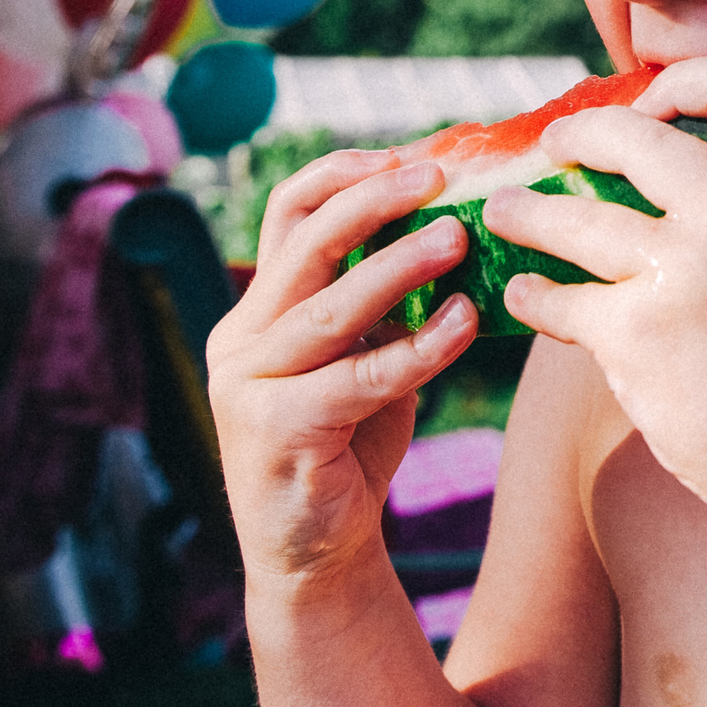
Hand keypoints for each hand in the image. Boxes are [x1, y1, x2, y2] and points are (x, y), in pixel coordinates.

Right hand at [207, 149, 479, 590]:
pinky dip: (417, 347)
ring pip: (330, 308)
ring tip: (458, 237)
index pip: (287, 215)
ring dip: (399, 265)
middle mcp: (242, 337)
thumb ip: (381, 302)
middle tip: (437, 176)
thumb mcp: (361, 356)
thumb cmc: (348, 442)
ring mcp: (250, 385)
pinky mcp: (277, 431)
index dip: (343, 175)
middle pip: (304, 246)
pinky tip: (465, 321)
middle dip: (372, 201)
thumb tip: (452, 225)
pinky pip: (358, 378)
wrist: (316, 553)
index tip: (407, 153)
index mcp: (259, 308)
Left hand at [484, 58, 706, 515]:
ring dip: (525, 213)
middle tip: (554, 148)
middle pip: (633, 136)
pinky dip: (531, 296)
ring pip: (573, 217)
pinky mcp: (638, 333)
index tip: (644, 108)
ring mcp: (685, 272)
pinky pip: (558, 298)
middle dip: (579, 135)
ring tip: (505, 214)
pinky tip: (524, 297)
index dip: (678, 84)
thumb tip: (665, 173)